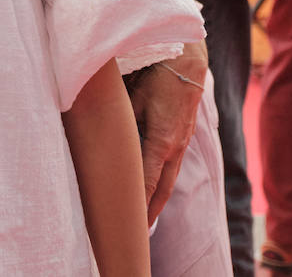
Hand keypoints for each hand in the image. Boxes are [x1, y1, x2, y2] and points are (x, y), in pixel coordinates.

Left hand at [127, 40, 206, 223]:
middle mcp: (175, 148)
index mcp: (162, 142)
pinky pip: (172, 167)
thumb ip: (120, 121)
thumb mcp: (133, 98)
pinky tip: (155, 187)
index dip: (137, 203)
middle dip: (149, 211)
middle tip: (136, 230)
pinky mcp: (183, 136)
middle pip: (161, 188)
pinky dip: (163, 181)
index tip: (127, 220)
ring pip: (169, 179)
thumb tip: (103, 137)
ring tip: (145, 216)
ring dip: (157, 199)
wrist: (188, 61)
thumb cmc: (156, 76)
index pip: (147, 182)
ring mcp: (182, 143)